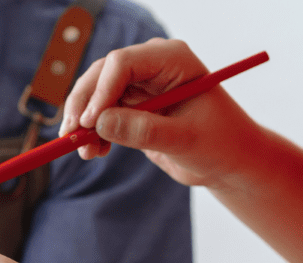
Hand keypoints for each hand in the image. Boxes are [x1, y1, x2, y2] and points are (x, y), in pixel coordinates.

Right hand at [60, 38, 261, 189]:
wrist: (229, 162)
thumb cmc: (220, 144)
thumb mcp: (184, 140)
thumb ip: (143, 131)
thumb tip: (99, 124)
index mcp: (172, 59)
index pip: (123, 62)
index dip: (101, 91)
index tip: (89, 122)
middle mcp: (152, 66)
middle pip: (101, 76)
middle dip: (83, 106)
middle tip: (72, 137)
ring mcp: (140, 86)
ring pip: (95, 96)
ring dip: (83, 123)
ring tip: (86, 153)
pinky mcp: (132, 108)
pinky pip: (101, 115)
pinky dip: (92, 133)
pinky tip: (96, 152)